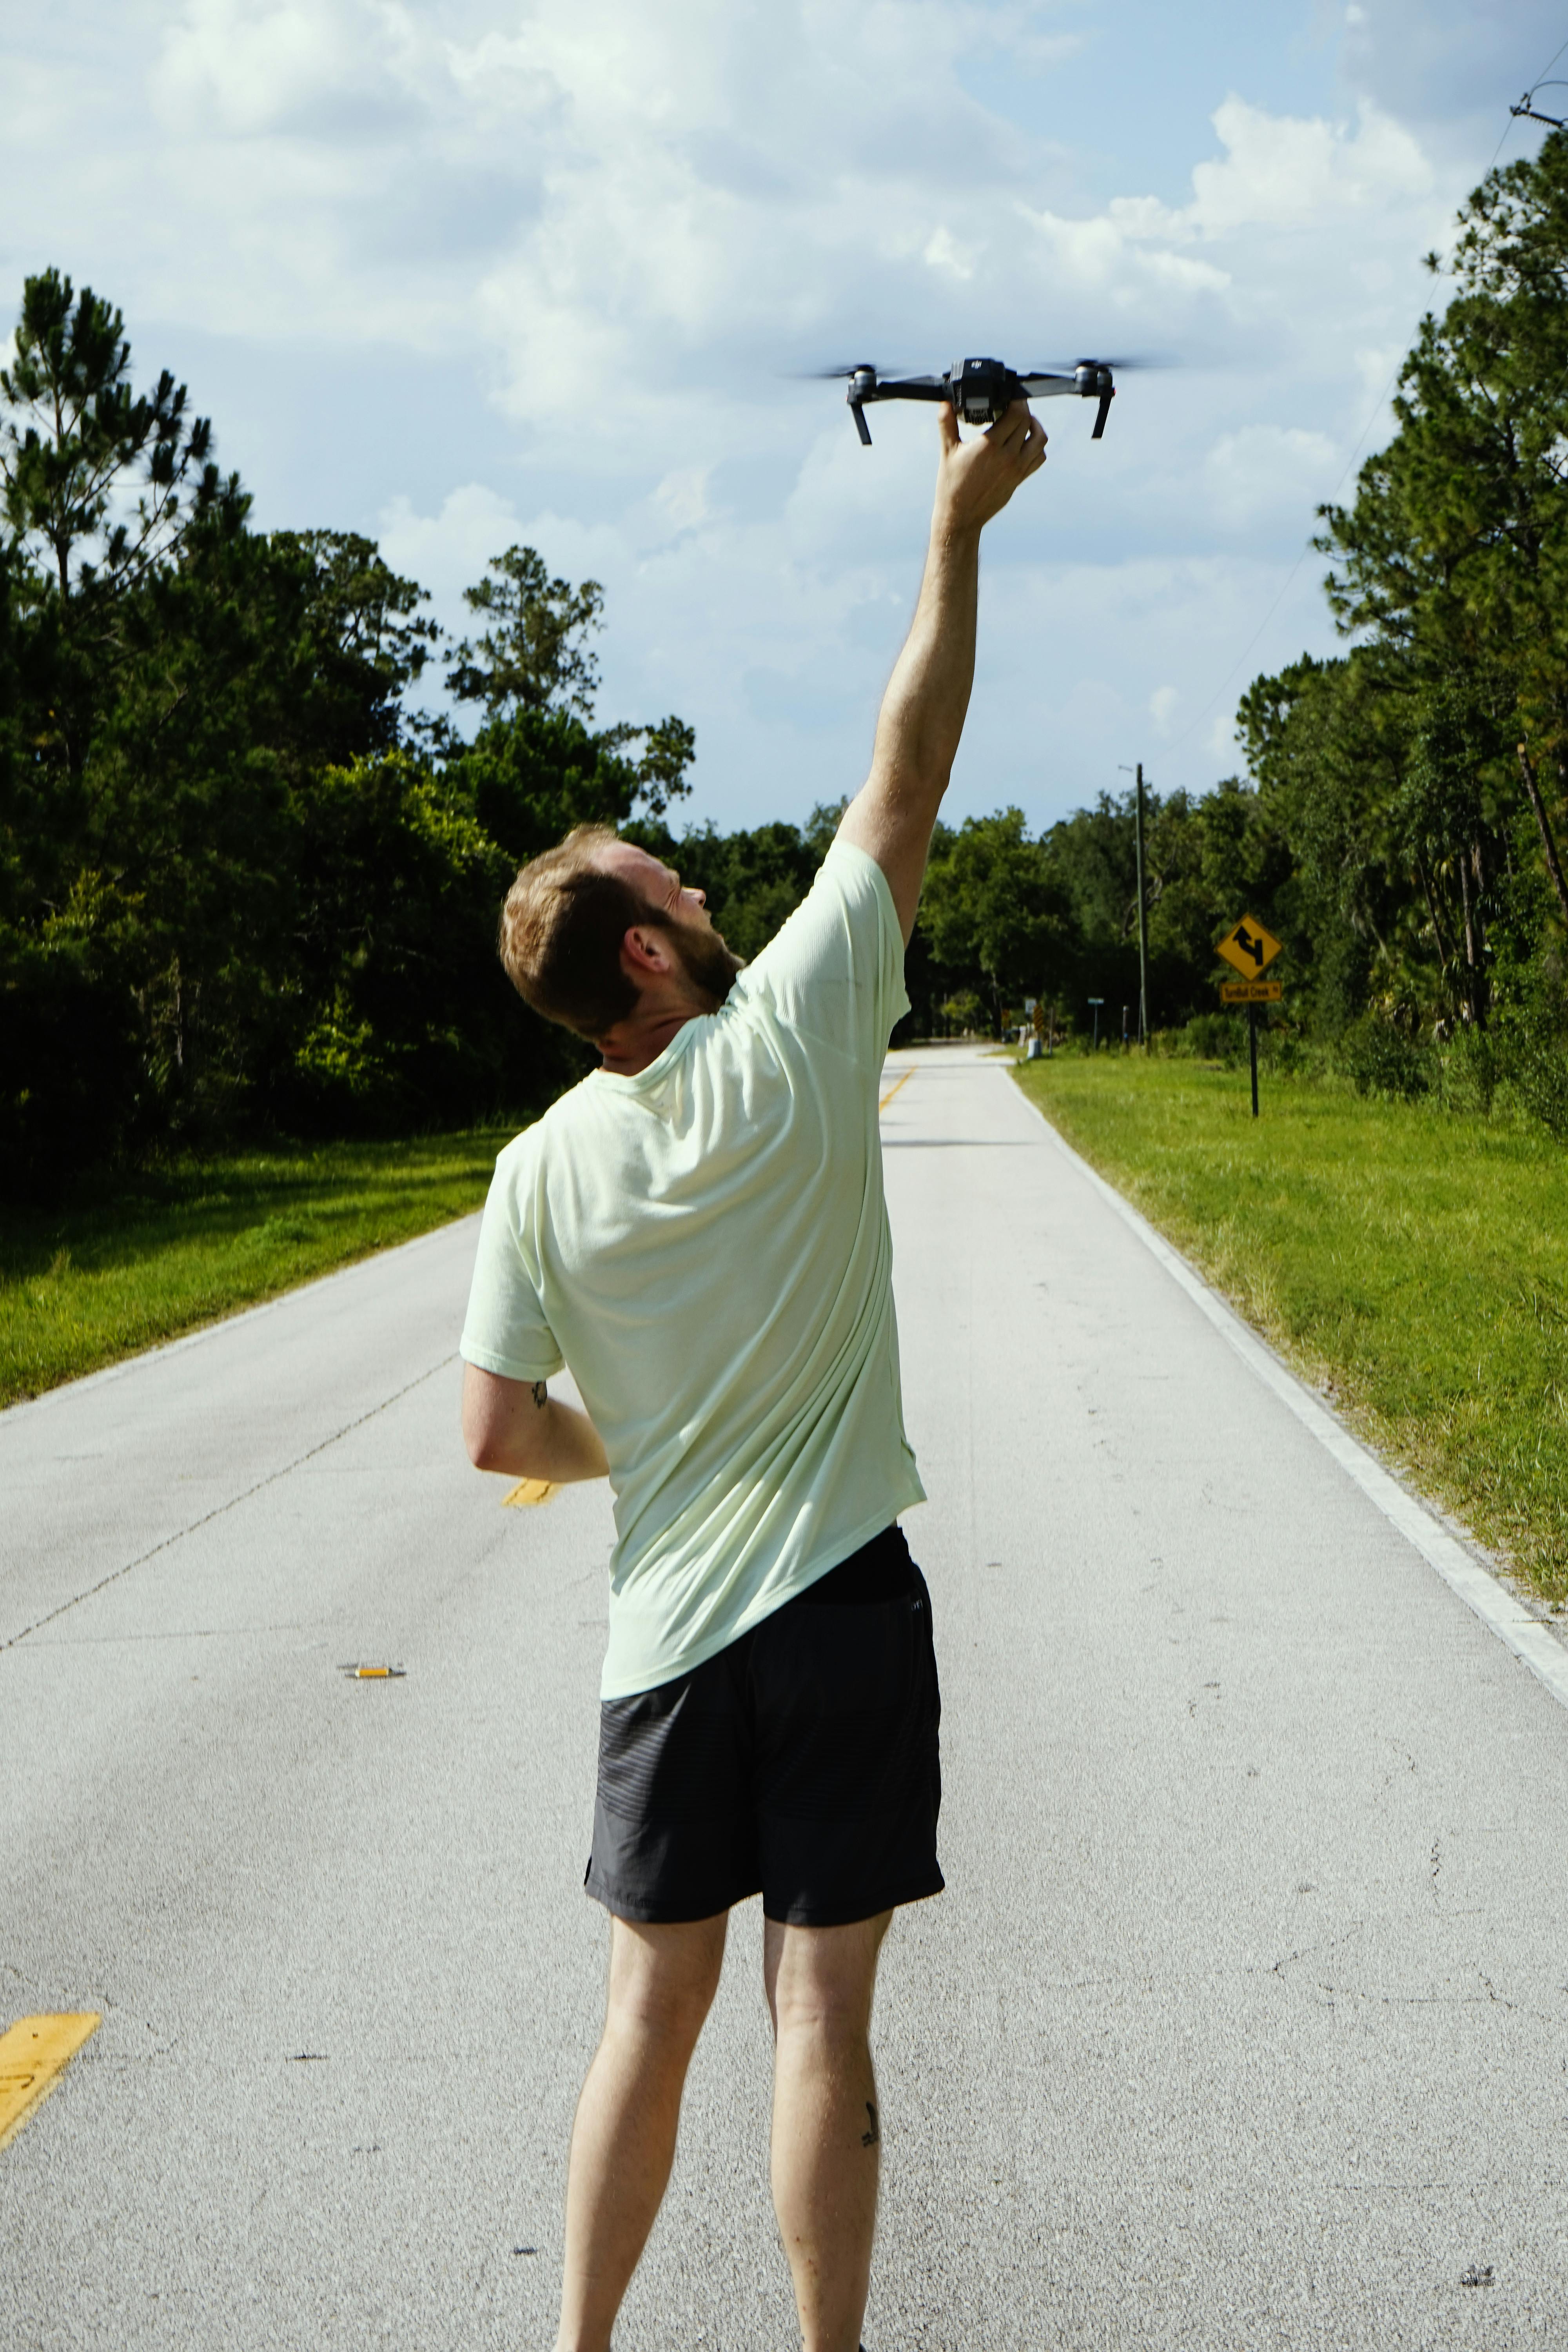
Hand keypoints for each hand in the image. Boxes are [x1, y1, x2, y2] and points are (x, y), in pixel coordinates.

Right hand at [932, 398, 1046, 536]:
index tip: (1009, 395)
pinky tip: (1025, 442)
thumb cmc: (951, 485)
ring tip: (1023, 421)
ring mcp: (1017, 469)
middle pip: (1028, 422)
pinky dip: (1036, 446)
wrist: (960, 517)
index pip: (1017, 413)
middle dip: (1022, 409)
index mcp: (990, 445)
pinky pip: (1038, 458)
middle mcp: (1008, 456)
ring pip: (1039, 439)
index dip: (1016, 399)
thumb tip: (944, 402)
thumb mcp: (947, 451)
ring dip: (1035, 426)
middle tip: (1011, 405)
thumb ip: (947, 423)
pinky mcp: (1019, 479)